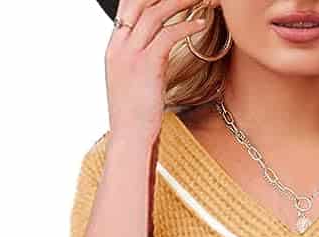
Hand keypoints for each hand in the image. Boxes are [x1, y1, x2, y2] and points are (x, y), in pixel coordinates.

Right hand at [105, 0, 207, 139]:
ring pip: (155, 12)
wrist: (130, 140)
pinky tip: (201, 23)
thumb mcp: (134, 83)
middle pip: (141, 2)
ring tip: (203, 0)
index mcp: (114, 48)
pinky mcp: (146, 65)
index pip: (128, 6)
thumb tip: (158, 51)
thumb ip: (143, 61)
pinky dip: (187, 26)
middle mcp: (119, 46)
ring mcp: (130, 54)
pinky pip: (168, 34)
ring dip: (182, 2)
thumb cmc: (136, 118)